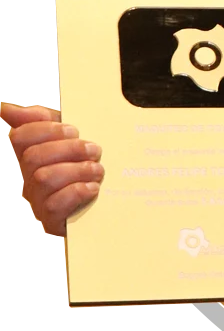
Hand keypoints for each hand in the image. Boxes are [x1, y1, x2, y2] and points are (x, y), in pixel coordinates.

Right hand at [2, 103, 103, 236]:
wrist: (106, 203)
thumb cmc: (83, 163)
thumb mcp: (68, 136)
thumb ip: (42, 120)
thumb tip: (5, 109)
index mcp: (31, 155)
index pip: (20, 137)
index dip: (46, 130)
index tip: (73, 130)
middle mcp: (29, 178)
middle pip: (34, 157)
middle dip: (69, 149)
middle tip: (94, 150)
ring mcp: (38, 200)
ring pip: (45, 179)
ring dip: (78, 170)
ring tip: (97, 170)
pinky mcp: (52, 221)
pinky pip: (55, 205)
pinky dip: (78, 192)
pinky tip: (93, 188)